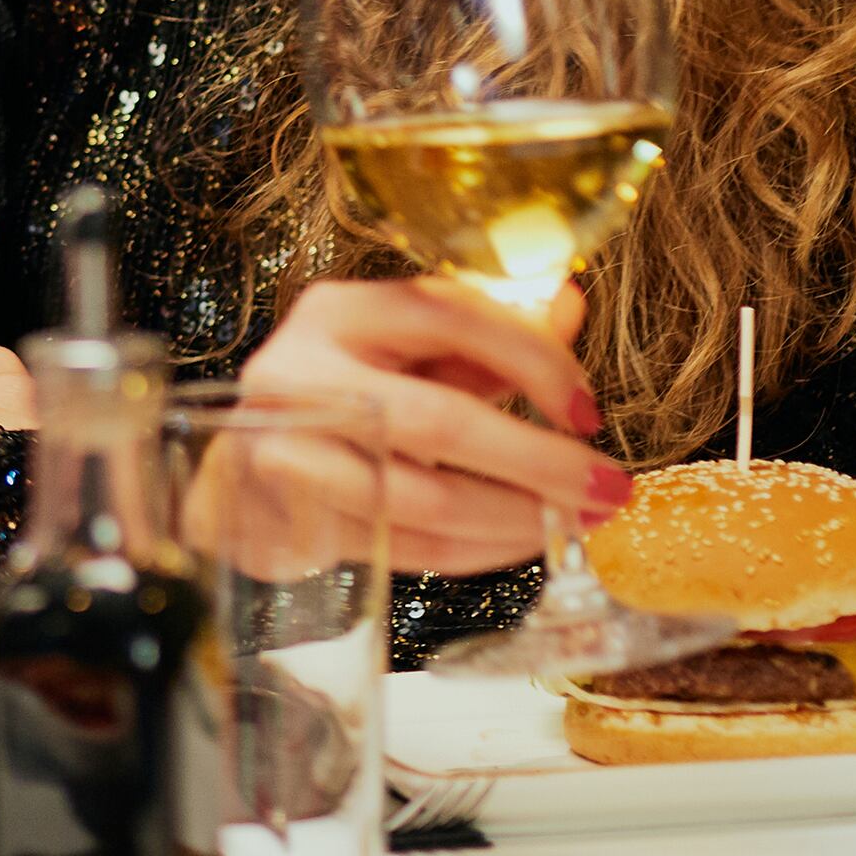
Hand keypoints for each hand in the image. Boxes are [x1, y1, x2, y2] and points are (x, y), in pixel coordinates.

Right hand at [240, 275, 630, 575]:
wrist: (246, 475)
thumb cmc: (342, 400)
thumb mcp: (409, 351)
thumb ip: (486, 332)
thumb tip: (568, 304)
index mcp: (340, 311)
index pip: (447, 315)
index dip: (531, 361)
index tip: (588, 411)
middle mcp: (302, 371)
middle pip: (439, 419)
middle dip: (539, 461)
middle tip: (608, 488)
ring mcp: (289, 450)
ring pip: (424, 497)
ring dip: (514, 518)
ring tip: (572, 524)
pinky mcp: (294, 520)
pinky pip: (406, 544)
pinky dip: (474, 551)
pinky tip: (515, 544)